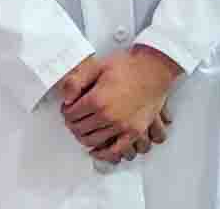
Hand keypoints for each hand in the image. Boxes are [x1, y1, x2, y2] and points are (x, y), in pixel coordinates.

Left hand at [63, 46, 182, 162]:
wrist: (154, 68)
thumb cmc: (129, 66)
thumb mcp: (97, 65)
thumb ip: (76, 81)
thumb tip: (65, 98)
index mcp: (97, 100)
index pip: (71, 115)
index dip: (66, 111)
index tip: (68, 108)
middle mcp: (108, 116)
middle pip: (79, 129)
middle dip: (73, 124)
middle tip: (74, 119)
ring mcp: (122, 126)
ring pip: (93, 141)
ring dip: (84, 137)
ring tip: (83, 130)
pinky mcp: (134, 131)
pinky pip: (116, 151)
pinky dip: (103, 154)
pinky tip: (97, 151)